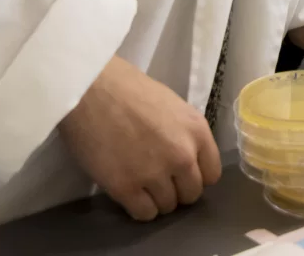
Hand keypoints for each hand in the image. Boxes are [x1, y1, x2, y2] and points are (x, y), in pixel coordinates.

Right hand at [59, 56, 220, 221]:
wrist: (92, 90)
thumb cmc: (130, 90)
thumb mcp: (173, 107)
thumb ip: (184, 135)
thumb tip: (186, 158)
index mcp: (197, 131)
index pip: (211, 173)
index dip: (196, 176)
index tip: (182, 175)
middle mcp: (182, 155)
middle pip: (191, 193)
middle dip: (177, 190)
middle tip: (159, 181)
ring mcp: (154, 174)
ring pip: (167, 206)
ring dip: (157, 200)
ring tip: (142, 186)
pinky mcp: (126, 188)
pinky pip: (144, 213)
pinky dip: (139, 209)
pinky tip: (130, 194)